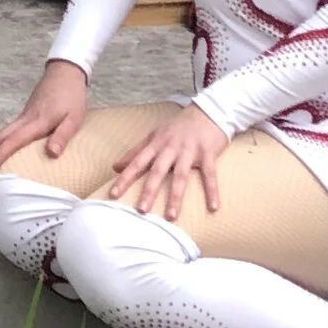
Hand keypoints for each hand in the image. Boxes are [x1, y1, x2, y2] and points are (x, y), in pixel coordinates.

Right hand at [0, 58, 88, 177]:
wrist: (65, 73)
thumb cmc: (71, 97)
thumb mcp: (74, 118)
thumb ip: (62, 136)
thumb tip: (51, 154)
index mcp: (37, 122)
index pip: (14, 140)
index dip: (1, 155)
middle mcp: (25, 120)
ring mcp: (23, 116)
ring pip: (1, 133)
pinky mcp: (25, 115)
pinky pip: (7, 130)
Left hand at [106, 101, 227, 220]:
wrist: (207, 111)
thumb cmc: (177, 127)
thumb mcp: (154, 136)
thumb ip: (135, 152)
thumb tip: (115, 167)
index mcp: (156, 144)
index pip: (137, 163)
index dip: (124, 178)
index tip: (113, 195)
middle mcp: (171, 148)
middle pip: (157, 171)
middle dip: (149, 191)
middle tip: (141, 210)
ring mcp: (189, 151)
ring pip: (181, 176)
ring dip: (176, 197)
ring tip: (171, 216)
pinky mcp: (208, 153)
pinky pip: (210, 174)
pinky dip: (212, 190)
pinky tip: (213, 207)